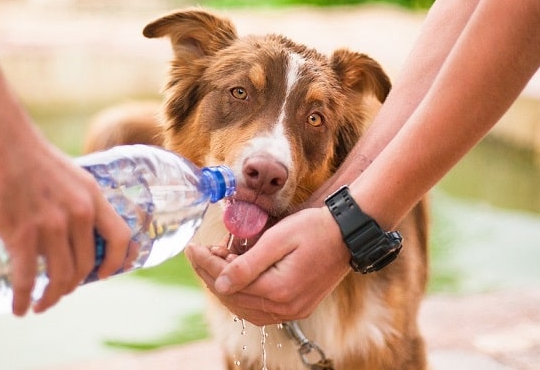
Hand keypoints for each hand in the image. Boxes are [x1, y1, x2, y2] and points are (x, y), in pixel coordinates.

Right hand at [0, 129, 130, 315]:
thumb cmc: (29, 154)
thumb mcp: (69, 175)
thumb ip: (77, 202)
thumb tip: (74, 231)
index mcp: (93, 196)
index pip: (120, 238)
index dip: (117, 262)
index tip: (104, 275)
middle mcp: (78, 213)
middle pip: (86, 265)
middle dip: (73, 285)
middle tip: (60, 291)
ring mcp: (51, 224)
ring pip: (60, 276)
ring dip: (51, 297)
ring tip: (40, 304)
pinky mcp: (20, 233)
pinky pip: (27, 278)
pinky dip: (24, 298)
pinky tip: (19, 308)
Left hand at [186, 206, 350, 325]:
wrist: (348, 234)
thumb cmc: (314, 229)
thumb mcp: (278, 239)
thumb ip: (248, 264)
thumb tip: (219, 283)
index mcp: (279, 290)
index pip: (229, 282)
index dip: (206, 264)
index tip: (192, 248)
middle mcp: (285, 308)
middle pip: (234, 298)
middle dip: (211, 274)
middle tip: (200, 252)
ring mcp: (293, 311)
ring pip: (245, 308)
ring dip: (225, 286)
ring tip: (216, 261)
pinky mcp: (297, 307)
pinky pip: (260, 309)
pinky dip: (243, 295)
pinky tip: (235, 278)